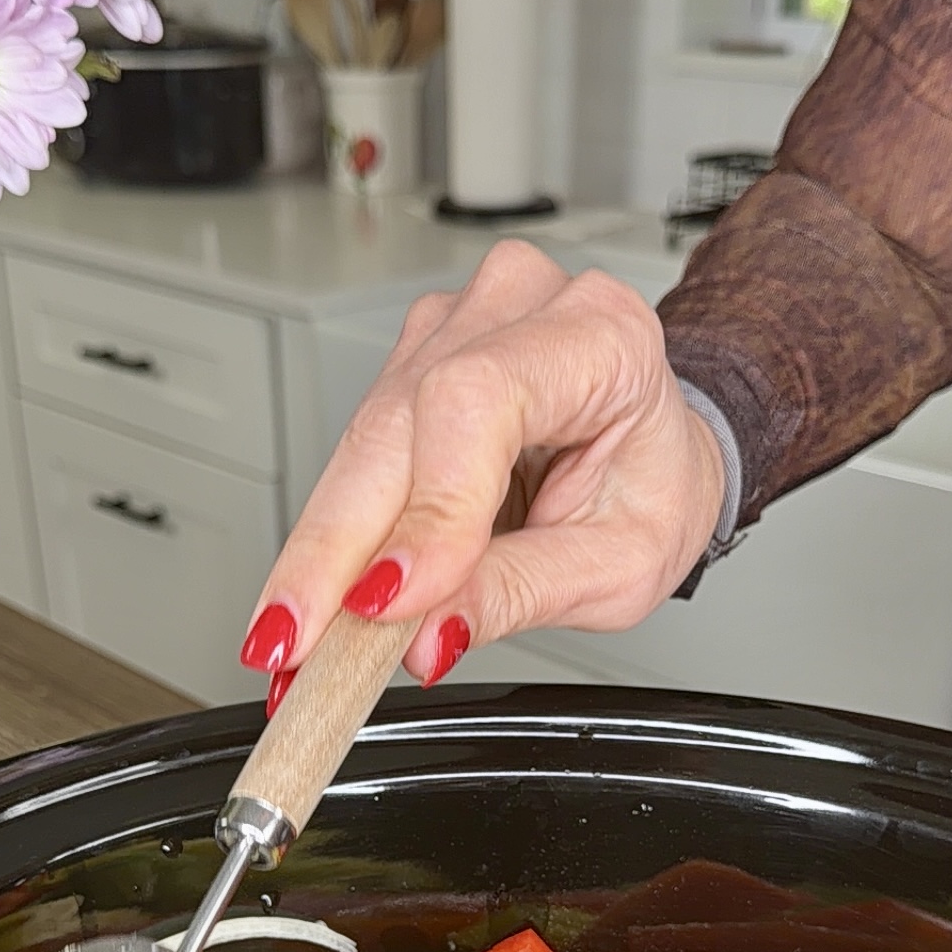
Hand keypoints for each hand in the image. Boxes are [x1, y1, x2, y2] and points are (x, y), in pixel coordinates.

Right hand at [241, 239, 724, 707]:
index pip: (480, 402)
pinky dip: (332, 534)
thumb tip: (423, 635)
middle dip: (339, 549)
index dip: (426, 507)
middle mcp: (518, 308)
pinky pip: (352, 450)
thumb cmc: (653, 489)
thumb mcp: (618, 566)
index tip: (386, 601)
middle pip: (397, 421)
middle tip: (297, 643)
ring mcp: (453, 327)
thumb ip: (519, 593)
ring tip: (296, 641)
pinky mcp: (408, 362)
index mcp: (603, 340)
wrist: (656, 453)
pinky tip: (314, 596)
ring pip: (360, 440)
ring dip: (322, 551)